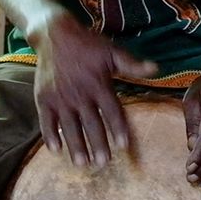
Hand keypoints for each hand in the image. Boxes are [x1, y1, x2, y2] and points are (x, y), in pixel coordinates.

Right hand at [32, 12, 155, 167]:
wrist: (54, 35)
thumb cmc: (88, 45)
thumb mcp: (112, 52)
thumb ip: (132, 65)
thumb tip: (157, 69)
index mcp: (98, 84)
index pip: (111, 111)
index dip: (118, 129)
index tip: (124, 146)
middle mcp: (79, 93)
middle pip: (91, 123)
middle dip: (98, 145)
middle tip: (104, 163)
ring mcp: (59, 97)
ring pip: (69, 127)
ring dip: (76, 146)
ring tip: (82, 164)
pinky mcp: (43, 98)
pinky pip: (46, 121)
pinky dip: (50, 136)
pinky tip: (55, 151)